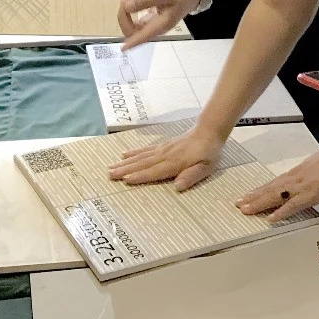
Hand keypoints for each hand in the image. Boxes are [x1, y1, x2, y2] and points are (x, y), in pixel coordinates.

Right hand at [107, 124, 225, 190]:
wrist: (209, 131)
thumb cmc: (209, 153)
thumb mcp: (206, 167)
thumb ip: (191, 176)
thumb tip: (177, 186)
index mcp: (175, 163)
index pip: (155, 171)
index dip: (140, 176)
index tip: (125, 179)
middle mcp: (165, 155)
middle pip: (143, 163)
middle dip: (126, 169)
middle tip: (110, 174)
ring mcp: (162, 149)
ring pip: (141, 157)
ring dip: (126, 162)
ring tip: (111, 167)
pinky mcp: (162, 146)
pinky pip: (145, 150)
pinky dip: (134, 153)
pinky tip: (124, 155)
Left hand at [117, 0, 199, 49]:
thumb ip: (145, 1)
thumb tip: (127, 7)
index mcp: (161, 24)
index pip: (143, 37)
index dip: (131, 43)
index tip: (122, 48)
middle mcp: (157, 27)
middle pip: (134, 32)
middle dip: (125, 19)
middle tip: (125, 0)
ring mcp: (155, 22)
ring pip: (134, 27)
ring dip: (126, 16)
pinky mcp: (153, 16)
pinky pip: (137, 21)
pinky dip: (131, 13)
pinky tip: (131, 1)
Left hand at [234, 147, 318, 221]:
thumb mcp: (310, 169)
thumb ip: (301, 177)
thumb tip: (296, 183)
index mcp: (293, 175)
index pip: (272, 184)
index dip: (258, 191)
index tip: (246, 195)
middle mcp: (291, 181)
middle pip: (269, 190)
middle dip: (253, 198)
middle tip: (238, 205)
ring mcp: (298, 188)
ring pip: (275, 197)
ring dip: (259, 204)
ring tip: (246, 210)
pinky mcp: (308, 196)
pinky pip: (292, 206)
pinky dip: (281, 212)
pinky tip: (270, 218)